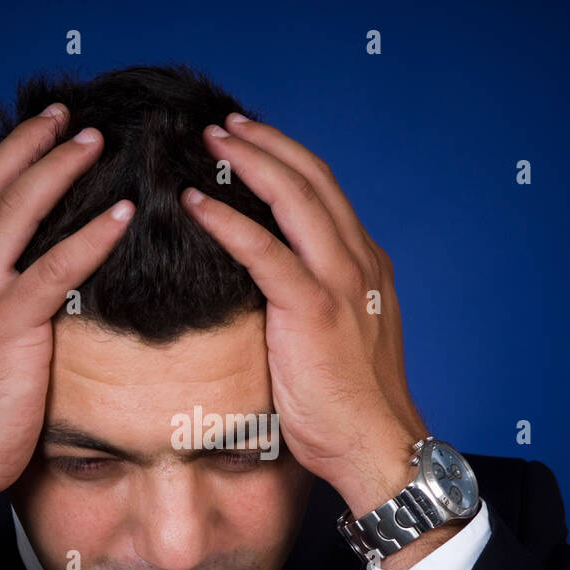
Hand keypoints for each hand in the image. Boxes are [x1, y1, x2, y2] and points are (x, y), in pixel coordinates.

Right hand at [0, 104, 135, 553]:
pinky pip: (53, 268)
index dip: (4, 158)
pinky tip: (122, 214)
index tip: (37, 133)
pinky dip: (90, 235)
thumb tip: (21, 282)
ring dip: (60, 169)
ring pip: (17, 211)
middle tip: (69, 116)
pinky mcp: (2, 326)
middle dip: (31, 144)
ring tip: (97, 142)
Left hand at [180, 113, 428, 518]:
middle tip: (224, 124)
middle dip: (266, 143)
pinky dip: (227, 221)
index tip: (250, 141)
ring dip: (248, 162)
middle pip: (312, 178)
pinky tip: (194, 203)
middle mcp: (358, 262)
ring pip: (293, 198)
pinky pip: (264, 251)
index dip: (287, 160)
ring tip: (209, 140)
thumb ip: (316, 301)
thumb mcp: (338, 338)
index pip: (325, 193)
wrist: (374, 445)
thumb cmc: (349, 406)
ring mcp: (340, 282)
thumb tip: (268, 290)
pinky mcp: (313, 309)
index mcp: (365, 266)